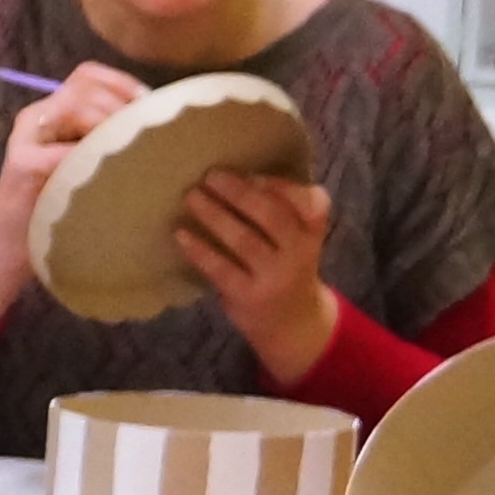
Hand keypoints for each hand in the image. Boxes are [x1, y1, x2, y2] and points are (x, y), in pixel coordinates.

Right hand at [0, 64, 144, 323]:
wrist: (12, 248)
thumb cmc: (59, 205)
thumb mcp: (86, 161)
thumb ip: (106, 134)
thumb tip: (155, 115)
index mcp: (51, 112)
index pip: (88, 74)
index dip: (121, 82)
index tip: (147, 106)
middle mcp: (34, 118)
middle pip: (85, 85)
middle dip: (120, 107)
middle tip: (139, 136)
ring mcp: (25, 139)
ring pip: (76, 104)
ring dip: (106, 125)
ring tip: (120, 154)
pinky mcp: (21, 164)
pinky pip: (67, 148)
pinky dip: (89, 158)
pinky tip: (103, 176)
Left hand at [177, 171, 341, 383]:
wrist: (292, 323)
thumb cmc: (286, 269)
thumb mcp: (297, 240)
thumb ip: (282, 213)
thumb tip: (234, 177)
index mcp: (313, 232)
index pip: (312, 202)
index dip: (282, 185)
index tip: (252, 171)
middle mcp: (299, 253)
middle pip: (272, 216)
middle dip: (240, 192)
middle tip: (211, 175)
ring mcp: (274, 276)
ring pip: (244, 239)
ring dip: (215, 215)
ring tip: (191, 197)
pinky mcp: (249, 296)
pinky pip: (220, 268)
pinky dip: (199, 249)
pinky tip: (181, 234)